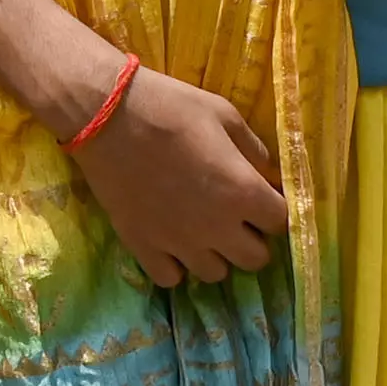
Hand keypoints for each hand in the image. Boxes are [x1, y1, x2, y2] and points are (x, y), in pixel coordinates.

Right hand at [62, 61, 286, 286]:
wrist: (104, 114)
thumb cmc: (169, 106)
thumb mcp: (223, 114)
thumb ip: (253, 149)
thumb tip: (267, 175)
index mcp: (243, 192)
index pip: (282, 222)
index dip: (273, 209)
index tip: (260, 197)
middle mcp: (218, 227)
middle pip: (255, 259)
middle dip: (250, 238)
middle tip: (232, 216)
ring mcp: (179, 242)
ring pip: (215, 274)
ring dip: (214, 254)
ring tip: (199, 231)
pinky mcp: (143, 246)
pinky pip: (170, 279)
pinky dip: (173, 265)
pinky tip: (168, 241)